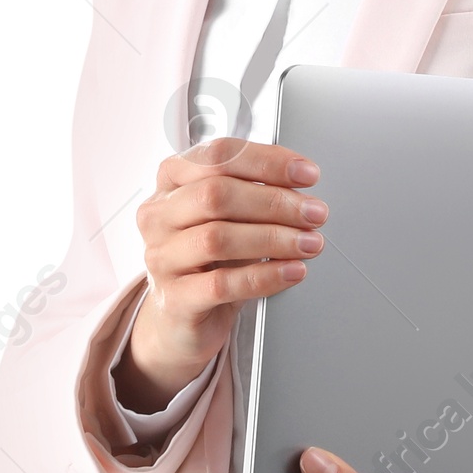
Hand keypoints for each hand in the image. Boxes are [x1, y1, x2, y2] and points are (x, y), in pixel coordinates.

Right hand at [114, 137, 327, 412]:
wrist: (181, 316)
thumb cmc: (210, 257)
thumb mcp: (229, 214)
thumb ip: (255, 190)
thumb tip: (302, 182)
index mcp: (172, 180)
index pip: (218, 155)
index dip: (267, 161)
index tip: (307, 174)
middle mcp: (159, 215)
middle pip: (216, 195)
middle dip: (275, 202)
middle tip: (314, 213)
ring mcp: (161, 257)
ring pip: (217, 239)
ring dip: (274, 239)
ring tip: (309, 243)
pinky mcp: (173, 299)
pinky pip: (221, 284)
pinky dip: (265, 276)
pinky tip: (293, 271)